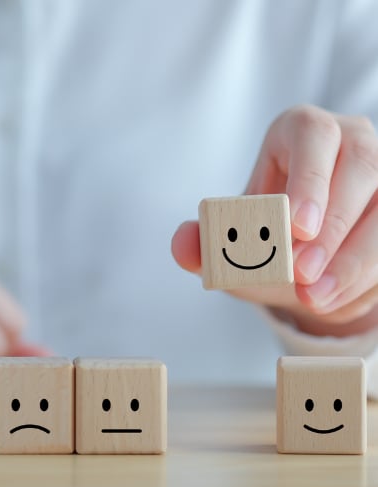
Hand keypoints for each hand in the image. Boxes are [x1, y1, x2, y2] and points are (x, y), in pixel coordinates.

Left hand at [172, 105, 377, 335]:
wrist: (300, 247)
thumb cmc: (265, 227)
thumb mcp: (233, 232)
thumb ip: (205, 239)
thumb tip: (181, 245)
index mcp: (302, 131)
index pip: (313, 137)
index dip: (310, 179)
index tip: (297, 227)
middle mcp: (351, 141)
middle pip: (361, 170)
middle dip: (332, 230)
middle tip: (302, 276)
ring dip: (355, 262)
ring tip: (316, 299)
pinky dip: (367, 279)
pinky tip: (334, 301)